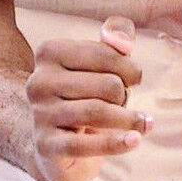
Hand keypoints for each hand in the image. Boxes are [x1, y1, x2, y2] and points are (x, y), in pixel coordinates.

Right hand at [27, 17, 151, 180]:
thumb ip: (117, 35)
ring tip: (142, 123)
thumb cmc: (86, 92)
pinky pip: (84, 145)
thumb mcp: (103, 58)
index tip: (134, 79)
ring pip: (97, 112)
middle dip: (125, 95)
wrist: (59, 141)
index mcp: (50, 52)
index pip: (104, 53)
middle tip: (124, 102)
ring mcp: (40, 114)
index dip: (129, 67)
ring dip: (128, 119)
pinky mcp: (46, 145)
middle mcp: (39, 81)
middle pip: (107, 85)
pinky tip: (135, 140)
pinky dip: (116, 143)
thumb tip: (124, 44)